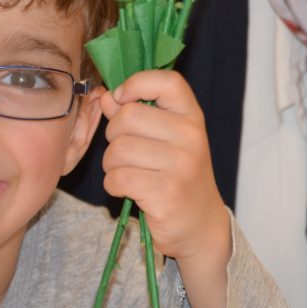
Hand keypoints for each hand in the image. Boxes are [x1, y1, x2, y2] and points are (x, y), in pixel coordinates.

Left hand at [100, 69, 230, 307]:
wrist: (201, 226)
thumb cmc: (178, 177)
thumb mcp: (166, 140)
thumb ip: (136, 115)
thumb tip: (106, 96)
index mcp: (192, 118)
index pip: (167, 81)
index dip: (136, 84)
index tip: (122, 98)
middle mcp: (191, 137)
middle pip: (128, 117)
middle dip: (113, 135)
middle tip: (123, 151)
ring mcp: (181, 166)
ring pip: (118, 150)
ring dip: (111, 164)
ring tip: (126, 173)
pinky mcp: (166, 193)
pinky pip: (117, 177)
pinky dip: (113, 184)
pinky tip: (127, 189)